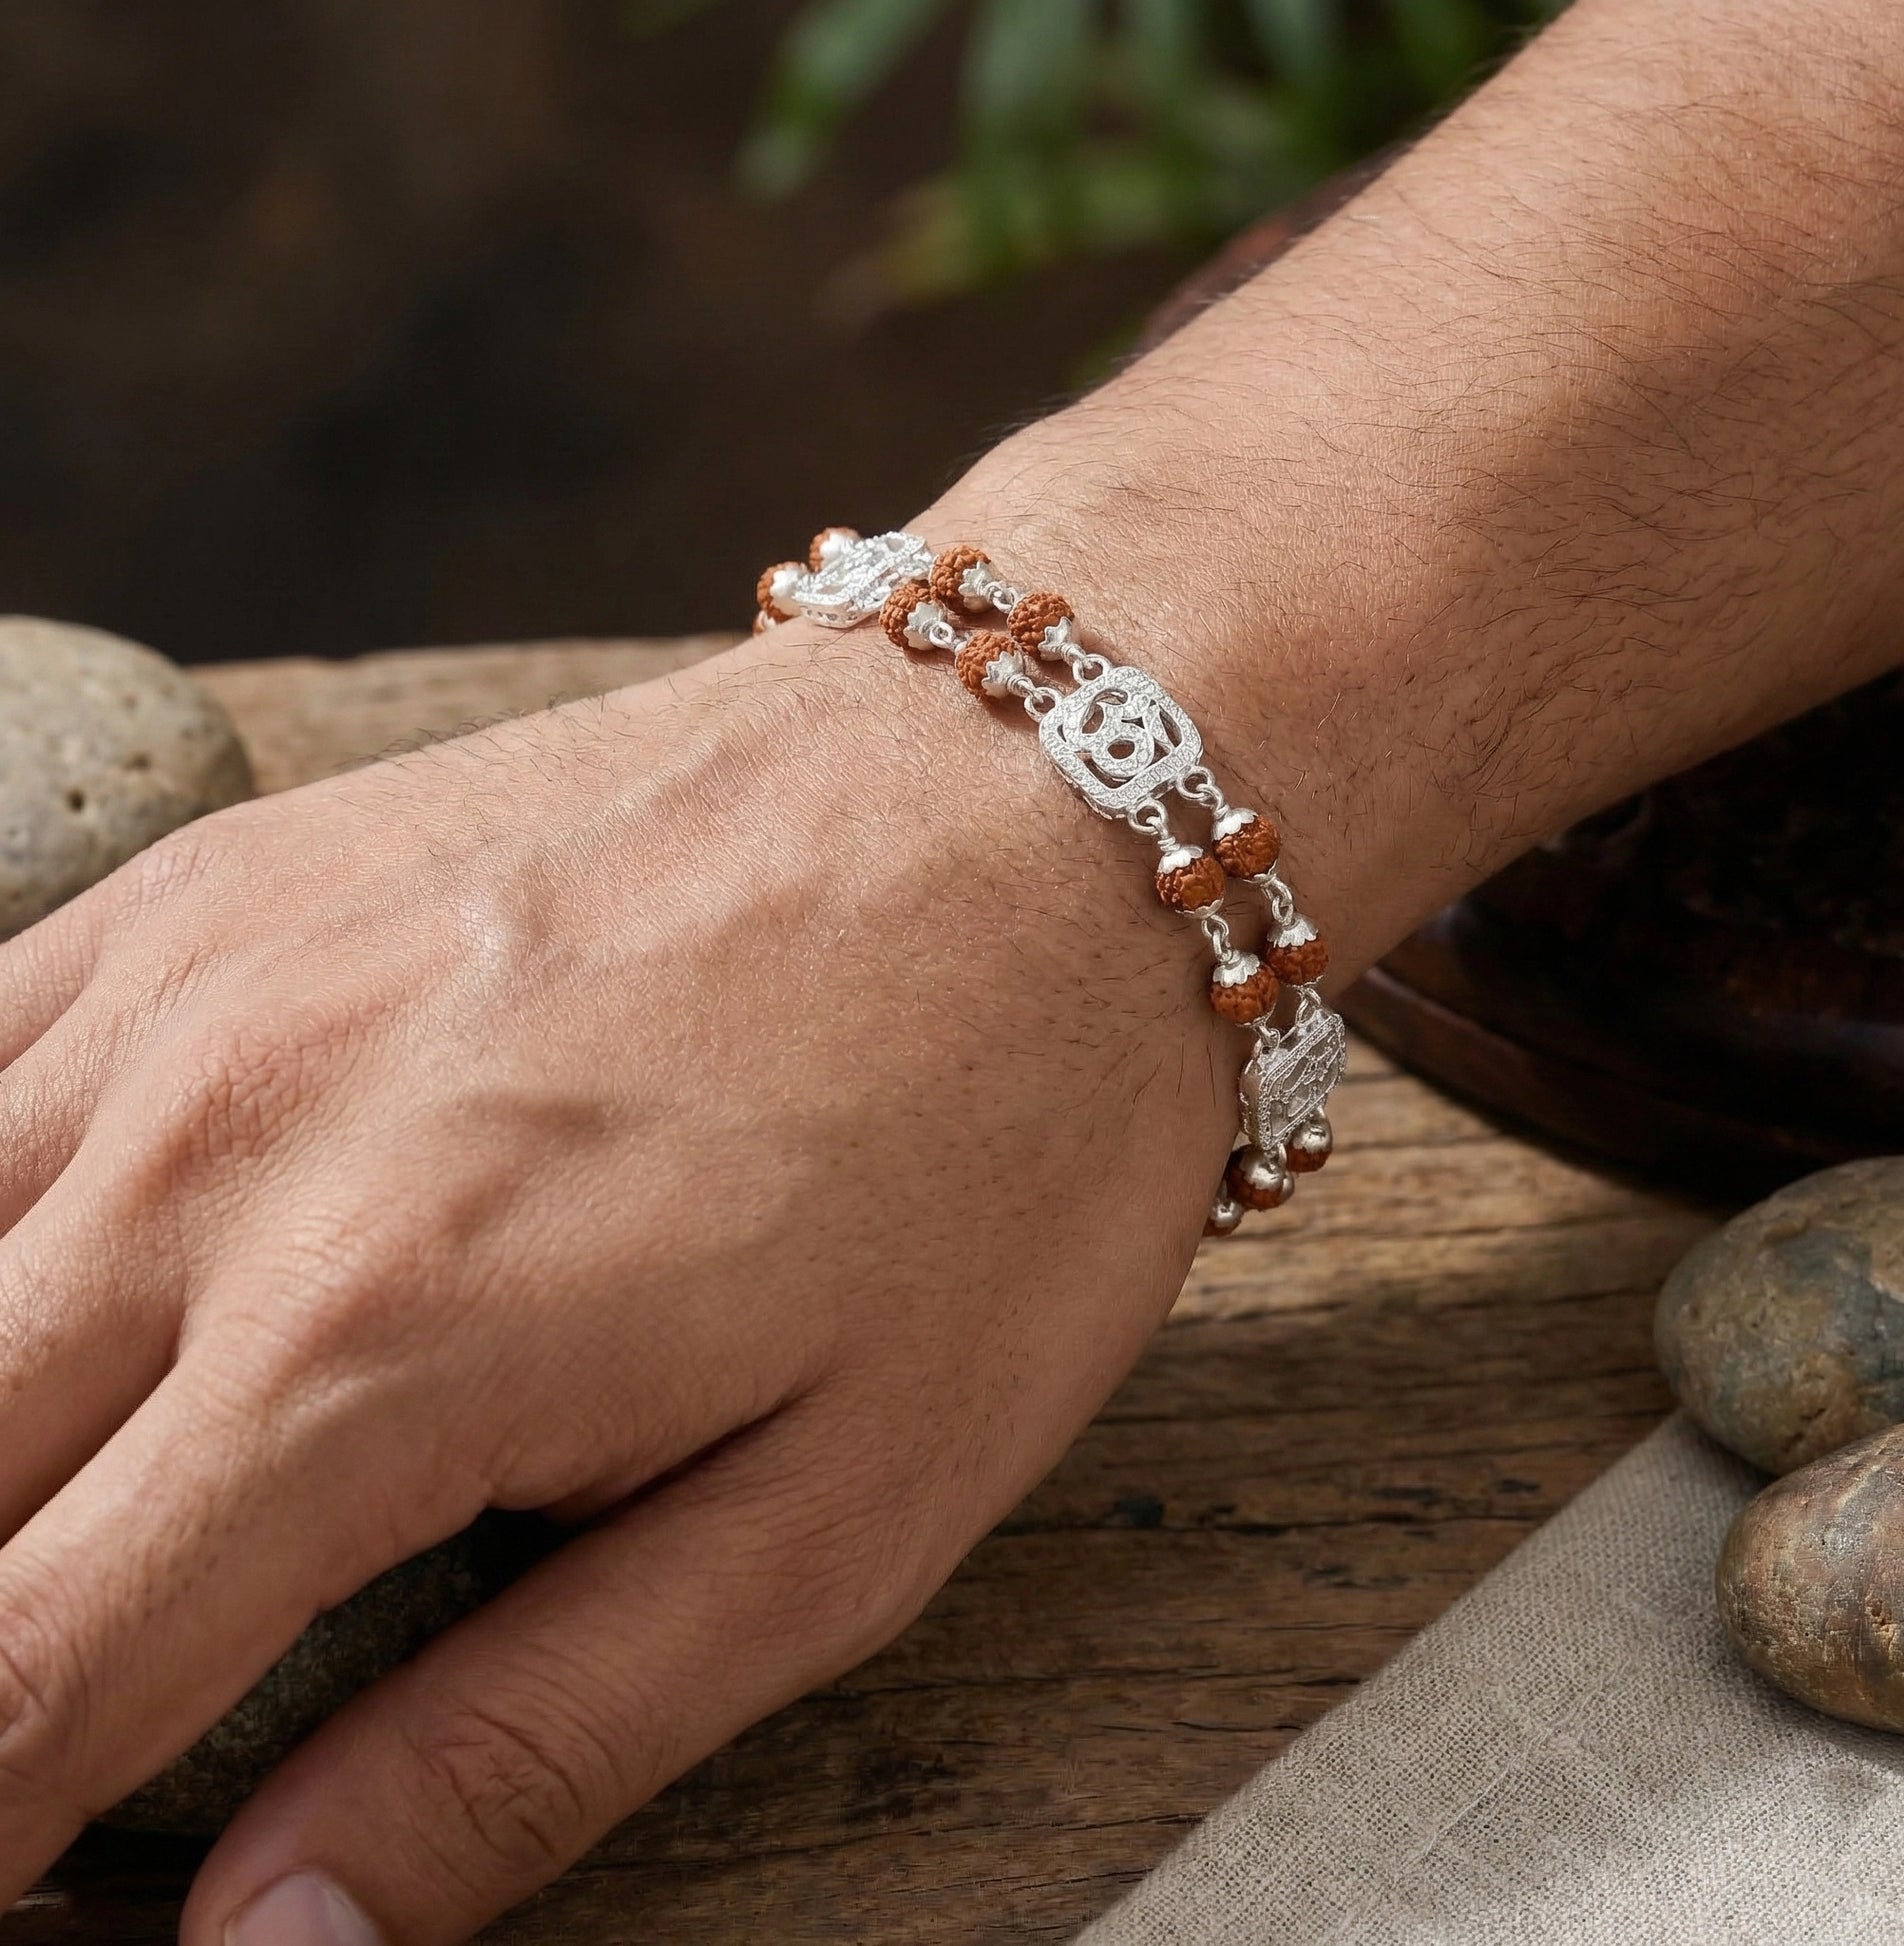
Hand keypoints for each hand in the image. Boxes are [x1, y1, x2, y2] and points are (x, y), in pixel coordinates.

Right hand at [0, 623, 1238, 1942]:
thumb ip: (529, 1741)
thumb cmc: (992, 1149)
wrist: (1032, 802)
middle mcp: (222, 1149)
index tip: (43, 1884)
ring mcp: (199, 988)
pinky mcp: (228, 885)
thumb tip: (270, 1942)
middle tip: (86, 1715)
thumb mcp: (839, 1512)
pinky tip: (67, 1296)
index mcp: (373, 1346)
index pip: (7, 1693)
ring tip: (89, 1525)